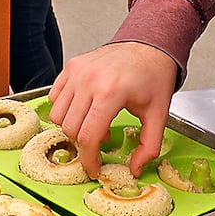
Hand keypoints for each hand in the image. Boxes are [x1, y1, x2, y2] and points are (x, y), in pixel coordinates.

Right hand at [48, 41, 177, 177]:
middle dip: (82, 144)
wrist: (148, 46)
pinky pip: (55, 97)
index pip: (88, 136)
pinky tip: (85, 109)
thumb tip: (135, 169)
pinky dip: (65, 109)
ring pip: (57, 115)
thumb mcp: (159, 114)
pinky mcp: (71, 66)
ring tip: (93, 123)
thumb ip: (149, 146)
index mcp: (111, 93)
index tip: (94, 168)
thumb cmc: (153, 77)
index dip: (89, 159)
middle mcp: (90, 80)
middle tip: (99, 143)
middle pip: (70, 128)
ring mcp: (77, 71)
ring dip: (72, 127)